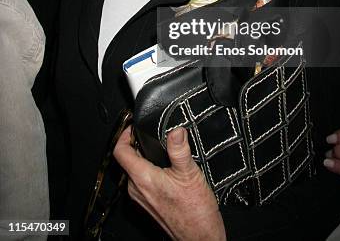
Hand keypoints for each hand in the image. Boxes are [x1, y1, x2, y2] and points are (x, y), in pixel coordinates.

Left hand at [114, 126, 225, 240]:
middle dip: (139, 146)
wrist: (200, 237)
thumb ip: (180, 149)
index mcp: (143, 179)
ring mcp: (141, 198)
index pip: (120, 151)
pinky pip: (142, 182)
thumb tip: (175, 130)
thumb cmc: (195, 212)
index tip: (133, 127)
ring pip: (135, 171)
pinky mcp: (148, 204)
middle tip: (154, 137)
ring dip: (145, 159)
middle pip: (128, 160)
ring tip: (163, 153)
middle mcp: (137, 190)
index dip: (125, 135)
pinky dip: (150, 172)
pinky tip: (167, 171)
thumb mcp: (190, 173)